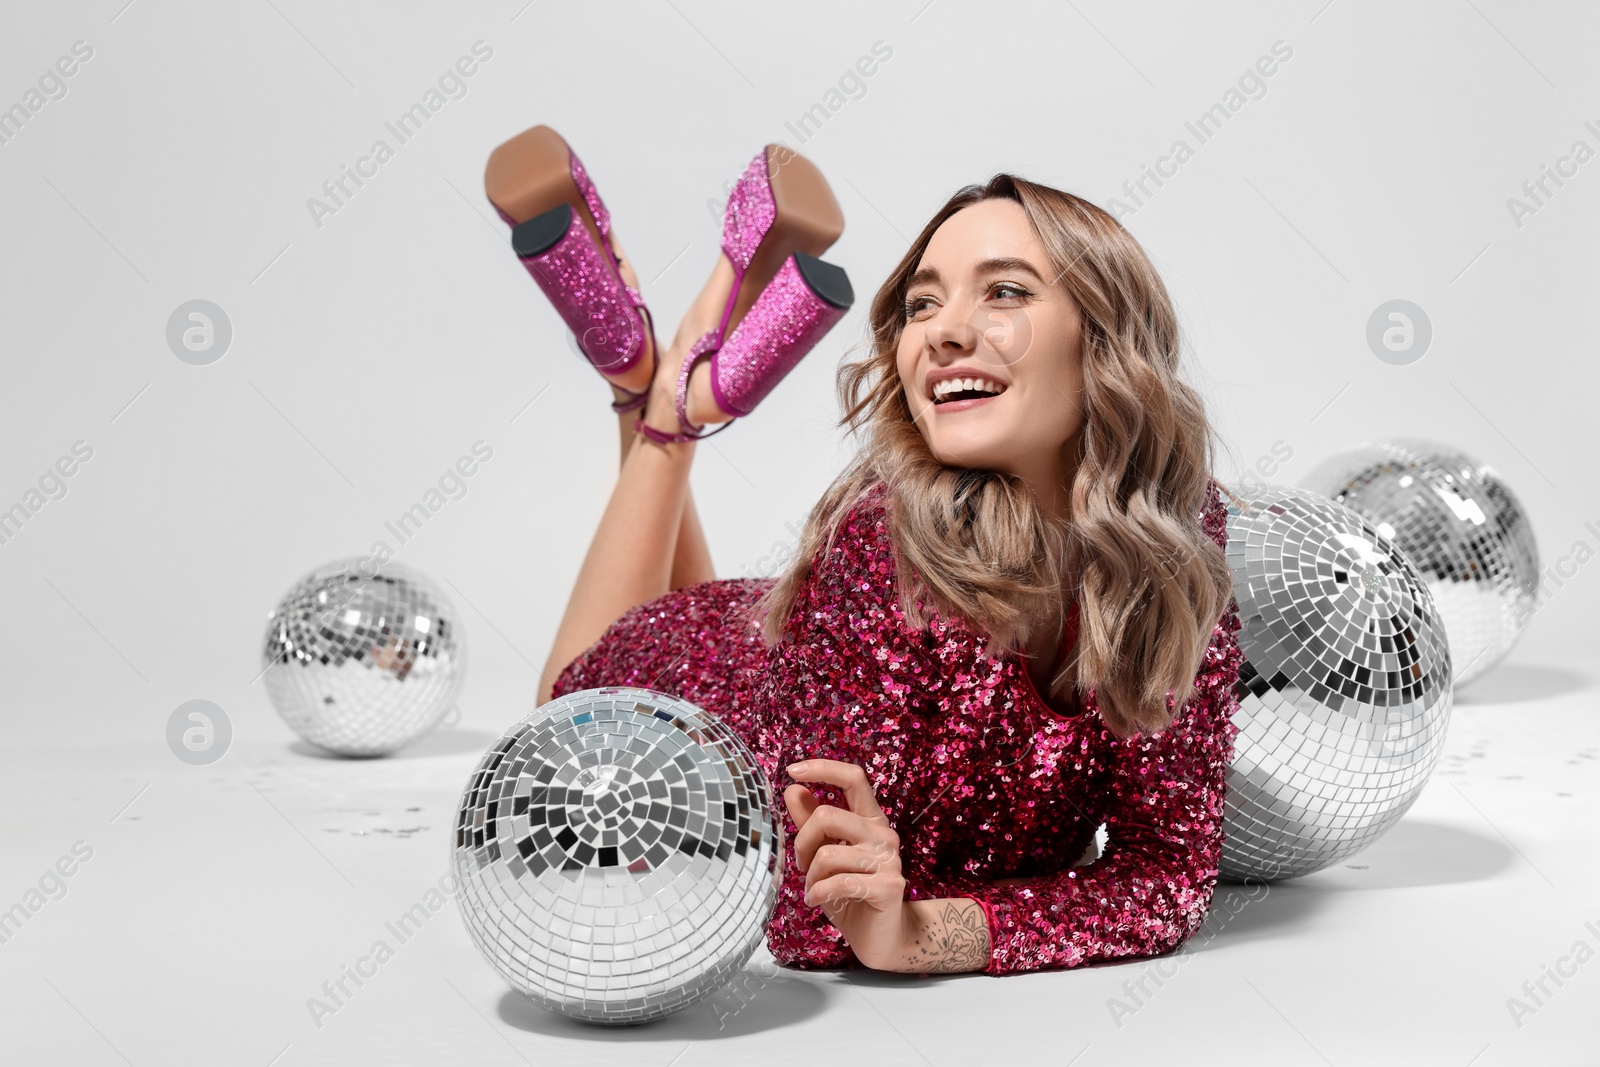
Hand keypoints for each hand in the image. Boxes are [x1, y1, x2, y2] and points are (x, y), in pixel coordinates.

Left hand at [784, 759, 909, 970]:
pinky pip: (839, 882)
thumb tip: (793, 789)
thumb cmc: (850, 894)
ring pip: (828, 853)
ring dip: (811, 876)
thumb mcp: (825, 855)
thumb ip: (811, 823)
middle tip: (802, 865)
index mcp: (870, 820)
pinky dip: (818, 893)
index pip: (853, 778)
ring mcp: (889, 860)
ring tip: (814, 889)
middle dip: (802, 842)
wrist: (881, 937)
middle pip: (827, 815)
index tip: (792, 770)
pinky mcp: (889, 886)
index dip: (823, 768)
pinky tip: (816, 901)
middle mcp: (883, 834)